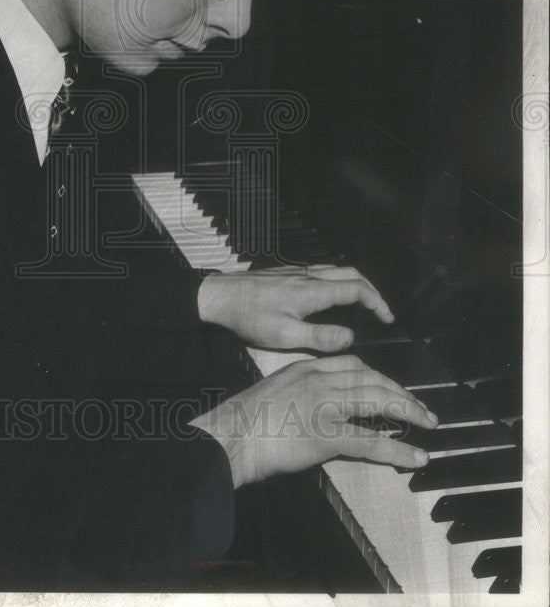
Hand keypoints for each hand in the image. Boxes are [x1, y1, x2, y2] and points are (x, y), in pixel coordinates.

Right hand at [190, 354, 437, 487]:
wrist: (229, 436)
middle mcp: (318, 380)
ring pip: (378, 401)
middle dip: (401, 392)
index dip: (379, 376)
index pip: (353, 364)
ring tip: (428, 423)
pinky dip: (398, 450)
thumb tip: (317, 409)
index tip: (393, 387)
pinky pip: (371, 442)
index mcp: (305, 368)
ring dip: (409, 412)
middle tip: (422, 408)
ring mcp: (323, 406)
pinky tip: (416, 457)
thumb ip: (299, 393)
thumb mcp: (274, 392)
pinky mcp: (325, 435)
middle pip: (372, 378)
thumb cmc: (243, 420)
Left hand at [197, 264, 393, 350]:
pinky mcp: (285, 273)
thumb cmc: (248, 317)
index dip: (377, 302)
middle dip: (372, 290)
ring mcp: (296, 272)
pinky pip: (321, 271)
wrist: (218, 296)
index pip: (357, 289)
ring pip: (336, 270)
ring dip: (355, 283)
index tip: (387, 318)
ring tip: (362, 301)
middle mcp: (308, 276)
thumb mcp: (284, 335)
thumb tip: (350, 337)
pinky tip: (330, 295)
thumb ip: (320, 337)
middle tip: (381, 309)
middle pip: (351, 274)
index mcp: (312, 291)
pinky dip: (337, 280)